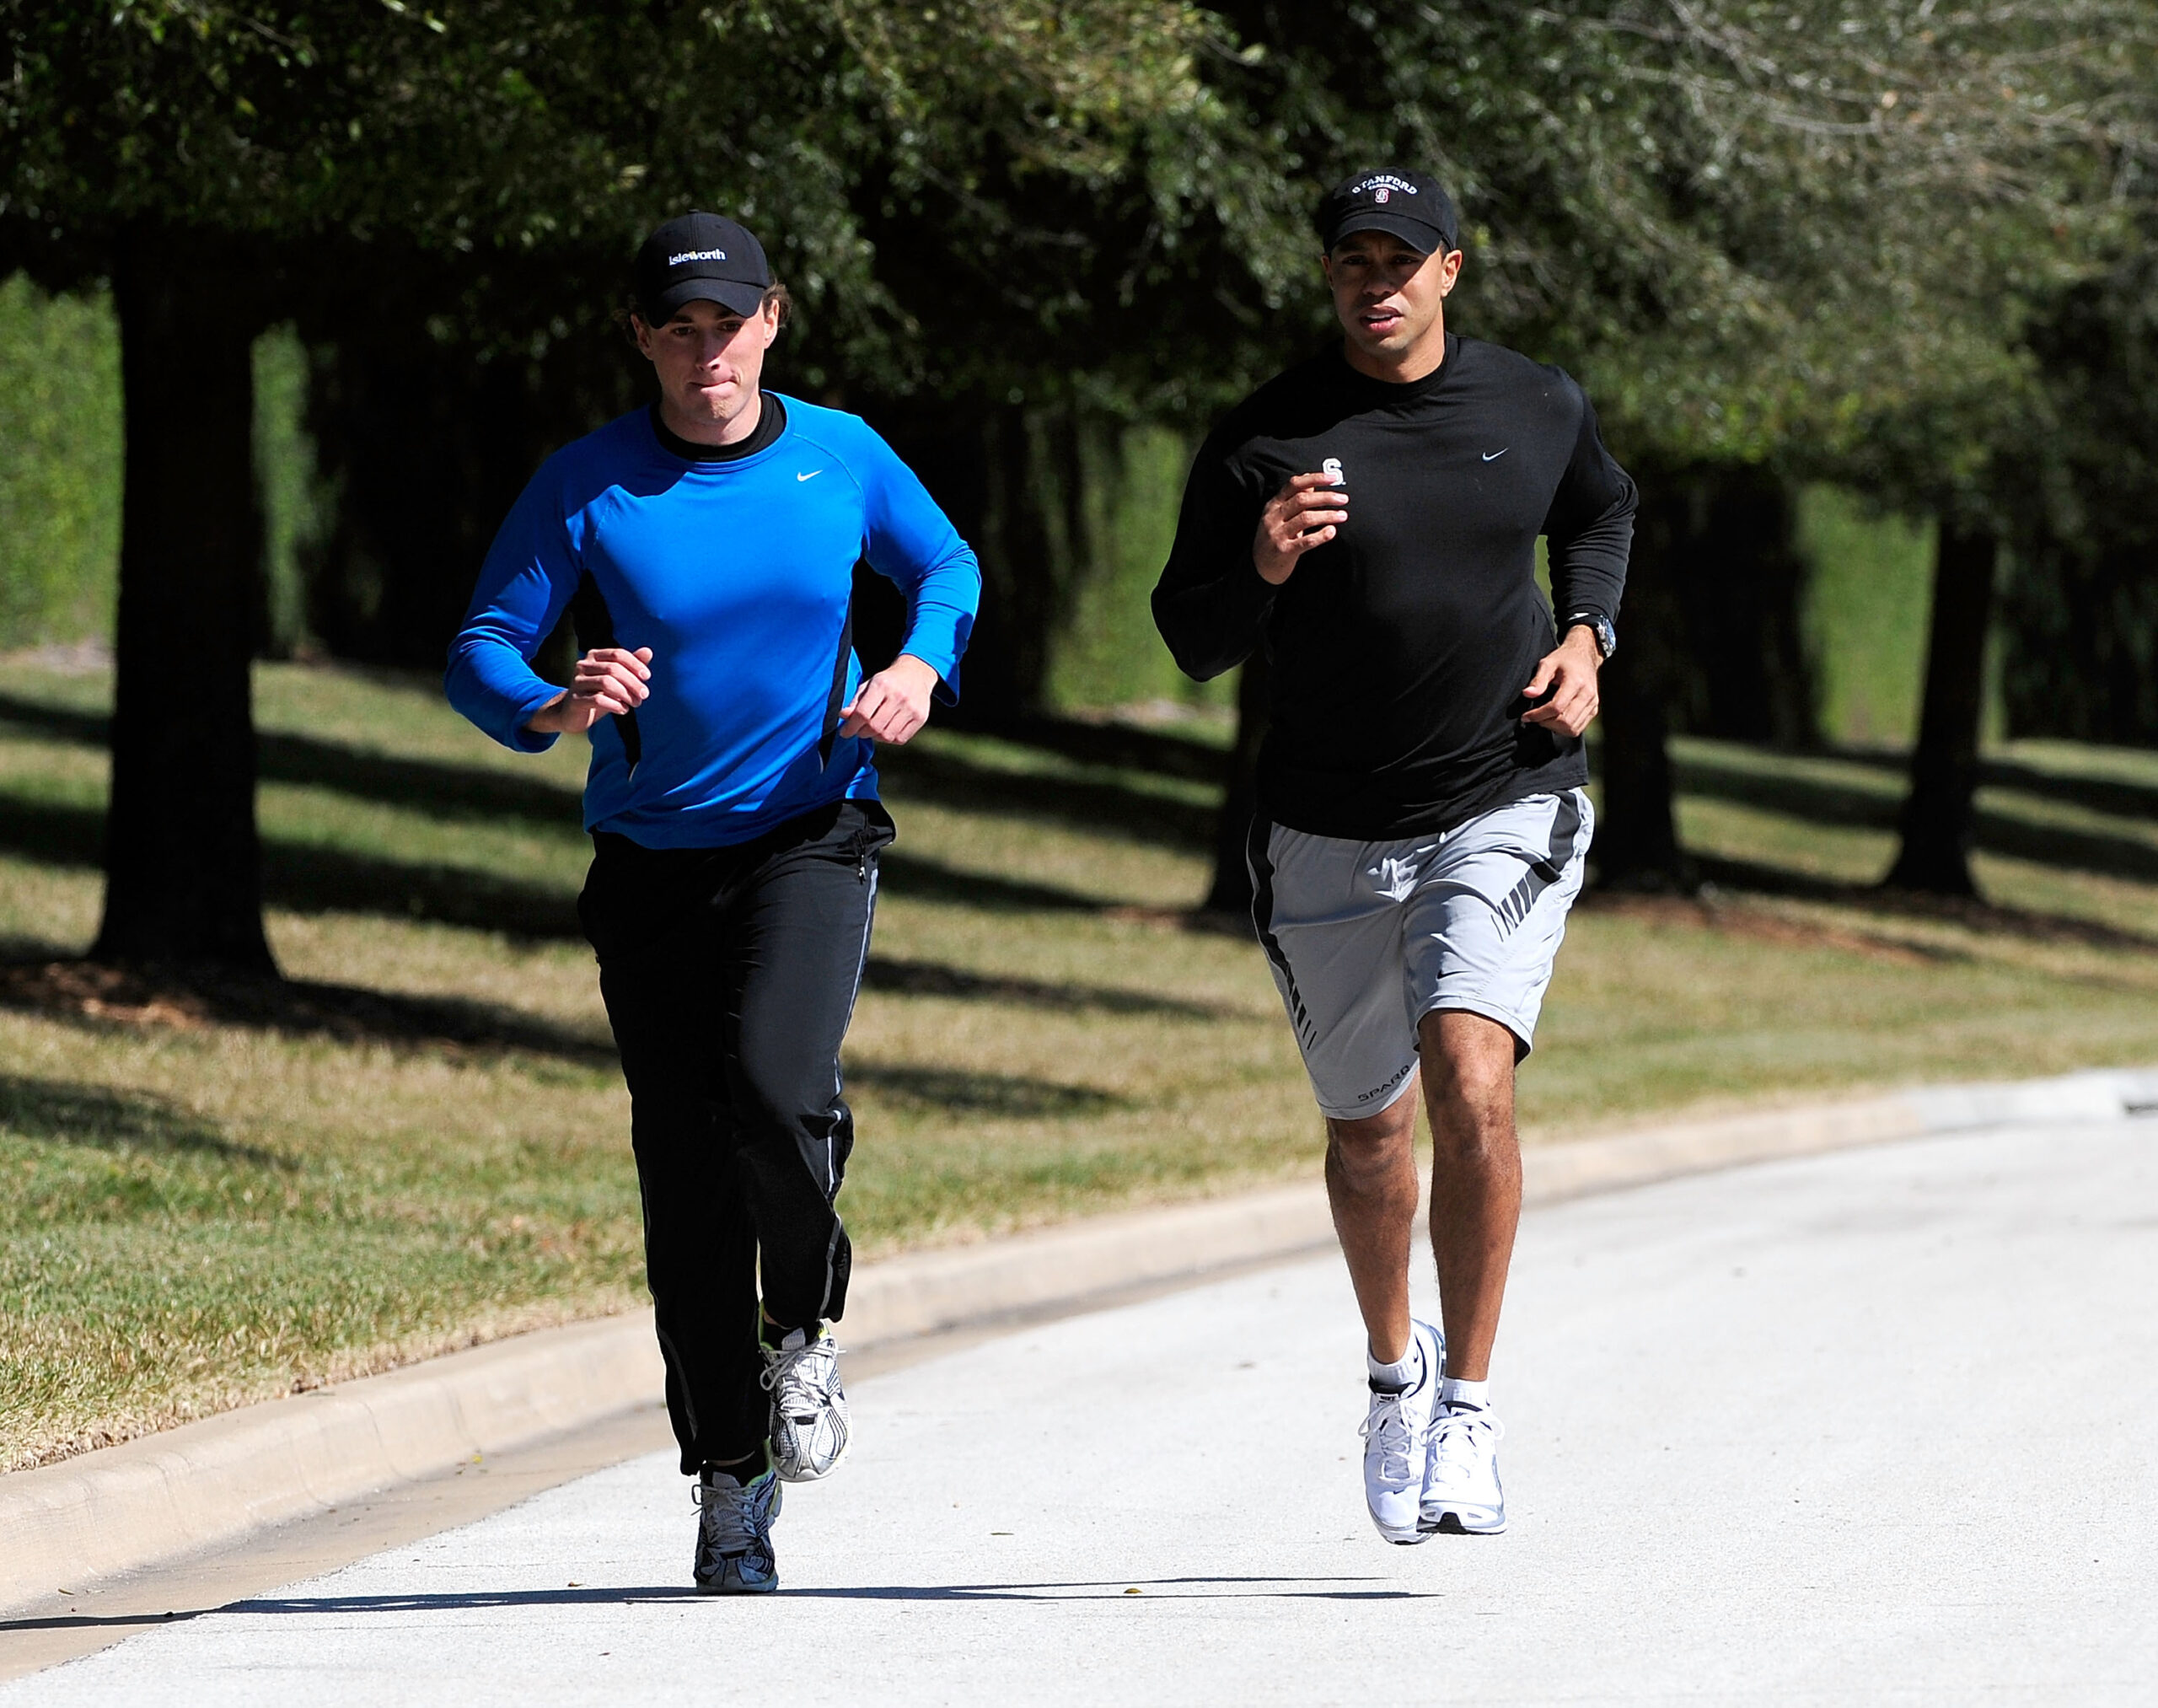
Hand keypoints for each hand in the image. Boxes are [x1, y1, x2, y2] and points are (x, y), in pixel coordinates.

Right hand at [523, 646, 652, 734]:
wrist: (572, 714)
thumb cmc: (598, 694)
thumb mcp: (616, 680)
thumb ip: (631, 666)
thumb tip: (648, 651)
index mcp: (594, 656)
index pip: (618, 654)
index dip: (635, 664)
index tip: (647, 676)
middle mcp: (583, 666)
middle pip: (613, 669)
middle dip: (633, 682)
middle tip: (644, 694)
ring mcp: (577, 682)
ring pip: (606, 683)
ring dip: (626, 694)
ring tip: (636, 703)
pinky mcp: (575, 699)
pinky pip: (598, 699)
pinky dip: (615, 705)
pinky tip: (624, 710)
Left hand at [838, 653, 939, 744]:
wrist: (916, 674)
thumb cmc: (887, 682)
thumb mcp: (868, 686)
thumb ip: (855, 702)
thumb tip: (843, 717)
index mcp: (882, 685)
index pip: (863, 713)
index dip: (851, 727)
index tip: (845, 732)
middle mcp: (898, 696)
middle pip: (874, 727)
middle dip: (862, 732)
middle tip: (859, 730)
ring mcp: (911, 708)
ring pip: (887, 735)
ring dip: (876, 737)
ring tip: (873, 729)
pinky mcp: (921, 718)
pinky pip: (900, 739)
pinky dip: (890, 739)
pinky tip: (887, 730)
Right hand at [1252, 471, 1348, 584]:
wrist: (1258, 568)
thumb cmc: (1275, 538)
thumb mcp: (1280, 515)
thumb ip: (1295, 498)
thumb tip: (1310, 478)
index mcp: (1273, 505)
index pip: (1294, 485)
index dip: (1315, 478)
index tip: (1333, 478)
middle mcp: (1273, 517)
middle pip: (1302, 500)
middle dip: (1325, 497)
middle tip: (1344, 499)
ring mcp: (1277, 534)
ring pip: (1305, 519)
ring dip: (1327, 515)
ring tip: (1343, 515)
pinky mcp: (1283, 551)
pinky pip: (1305, 541)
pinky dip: (1321, 536)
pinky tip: (1332, 532)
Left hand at [1519, 627, 1601, 735]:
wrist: (1585, 656)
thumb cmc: (1564, 659)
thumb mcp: (1548, 663)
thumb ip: (1538, 679)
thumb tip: (1527, 694)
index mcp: (1576, 682)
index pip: (1556, 707)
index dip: (1538, 715)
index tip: (1525, 716)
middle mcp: (1587, 695)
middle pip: (1565, 722)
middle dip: (1546, 723)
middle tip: (1534, 717)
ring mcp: (1592, 704)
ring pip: (1572, 729)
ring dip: (1554, 728)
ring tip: (1543, 718)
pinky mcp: (1593, 710)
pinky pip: (1578, 728)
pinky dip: (1564, 728)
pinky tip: (1554, 719)